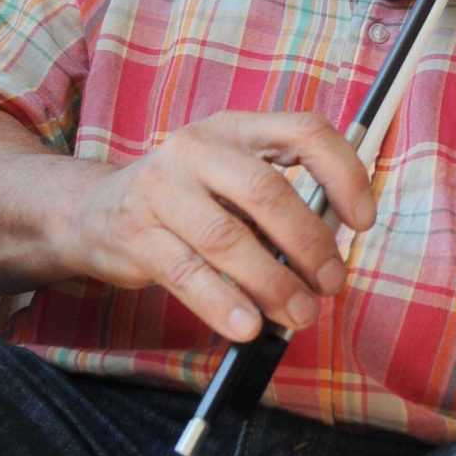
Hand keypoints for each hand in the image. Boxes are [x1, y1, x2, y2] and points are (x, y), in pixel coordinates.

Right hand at [66, 109, 375, 343]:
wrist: (94, 212)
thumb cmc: (187, 201)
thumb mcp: (231, 183)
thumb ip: (277, 207)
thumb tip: (328, 257)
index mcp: (236, 128)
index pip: (304, 131)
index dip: (344, 173)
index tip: (362, 221)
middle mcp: (197, 148)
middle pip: (266, 191)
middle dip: (309, 243)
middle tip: (332, 283)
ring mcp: (161, 188)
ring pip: (227, 238)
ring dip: (273, 283)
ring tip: (300, 315)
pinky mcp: (136, 233)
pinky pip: (187, 273)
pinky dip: (223, 303)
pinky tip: (249, 327)